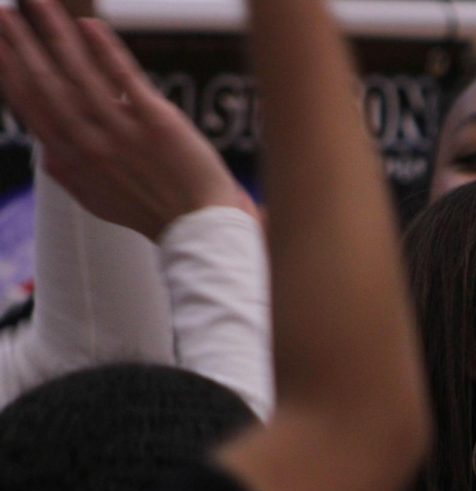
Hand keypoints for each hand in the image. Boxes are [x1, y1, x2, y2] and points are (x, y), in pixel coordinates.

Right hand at [0, 0, 253, 239]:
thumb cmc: (150, 211)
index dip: (8, 71)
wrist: (198, 225)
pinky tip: (88, 25)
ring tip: (39, 2)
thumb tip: (44, 152)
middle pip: (45, 83)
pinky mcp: (156, 120)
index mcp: (72, 158)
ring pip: (80, 72)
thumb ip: (67, 174)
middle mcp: (90, 142)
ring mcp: (122, 130)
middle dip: (19, 43)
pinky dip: (105, 49)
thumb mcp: (97, 200)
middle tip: (1, 11)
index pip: (31, 106)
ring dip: (56, 32)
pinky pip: (125, 77)